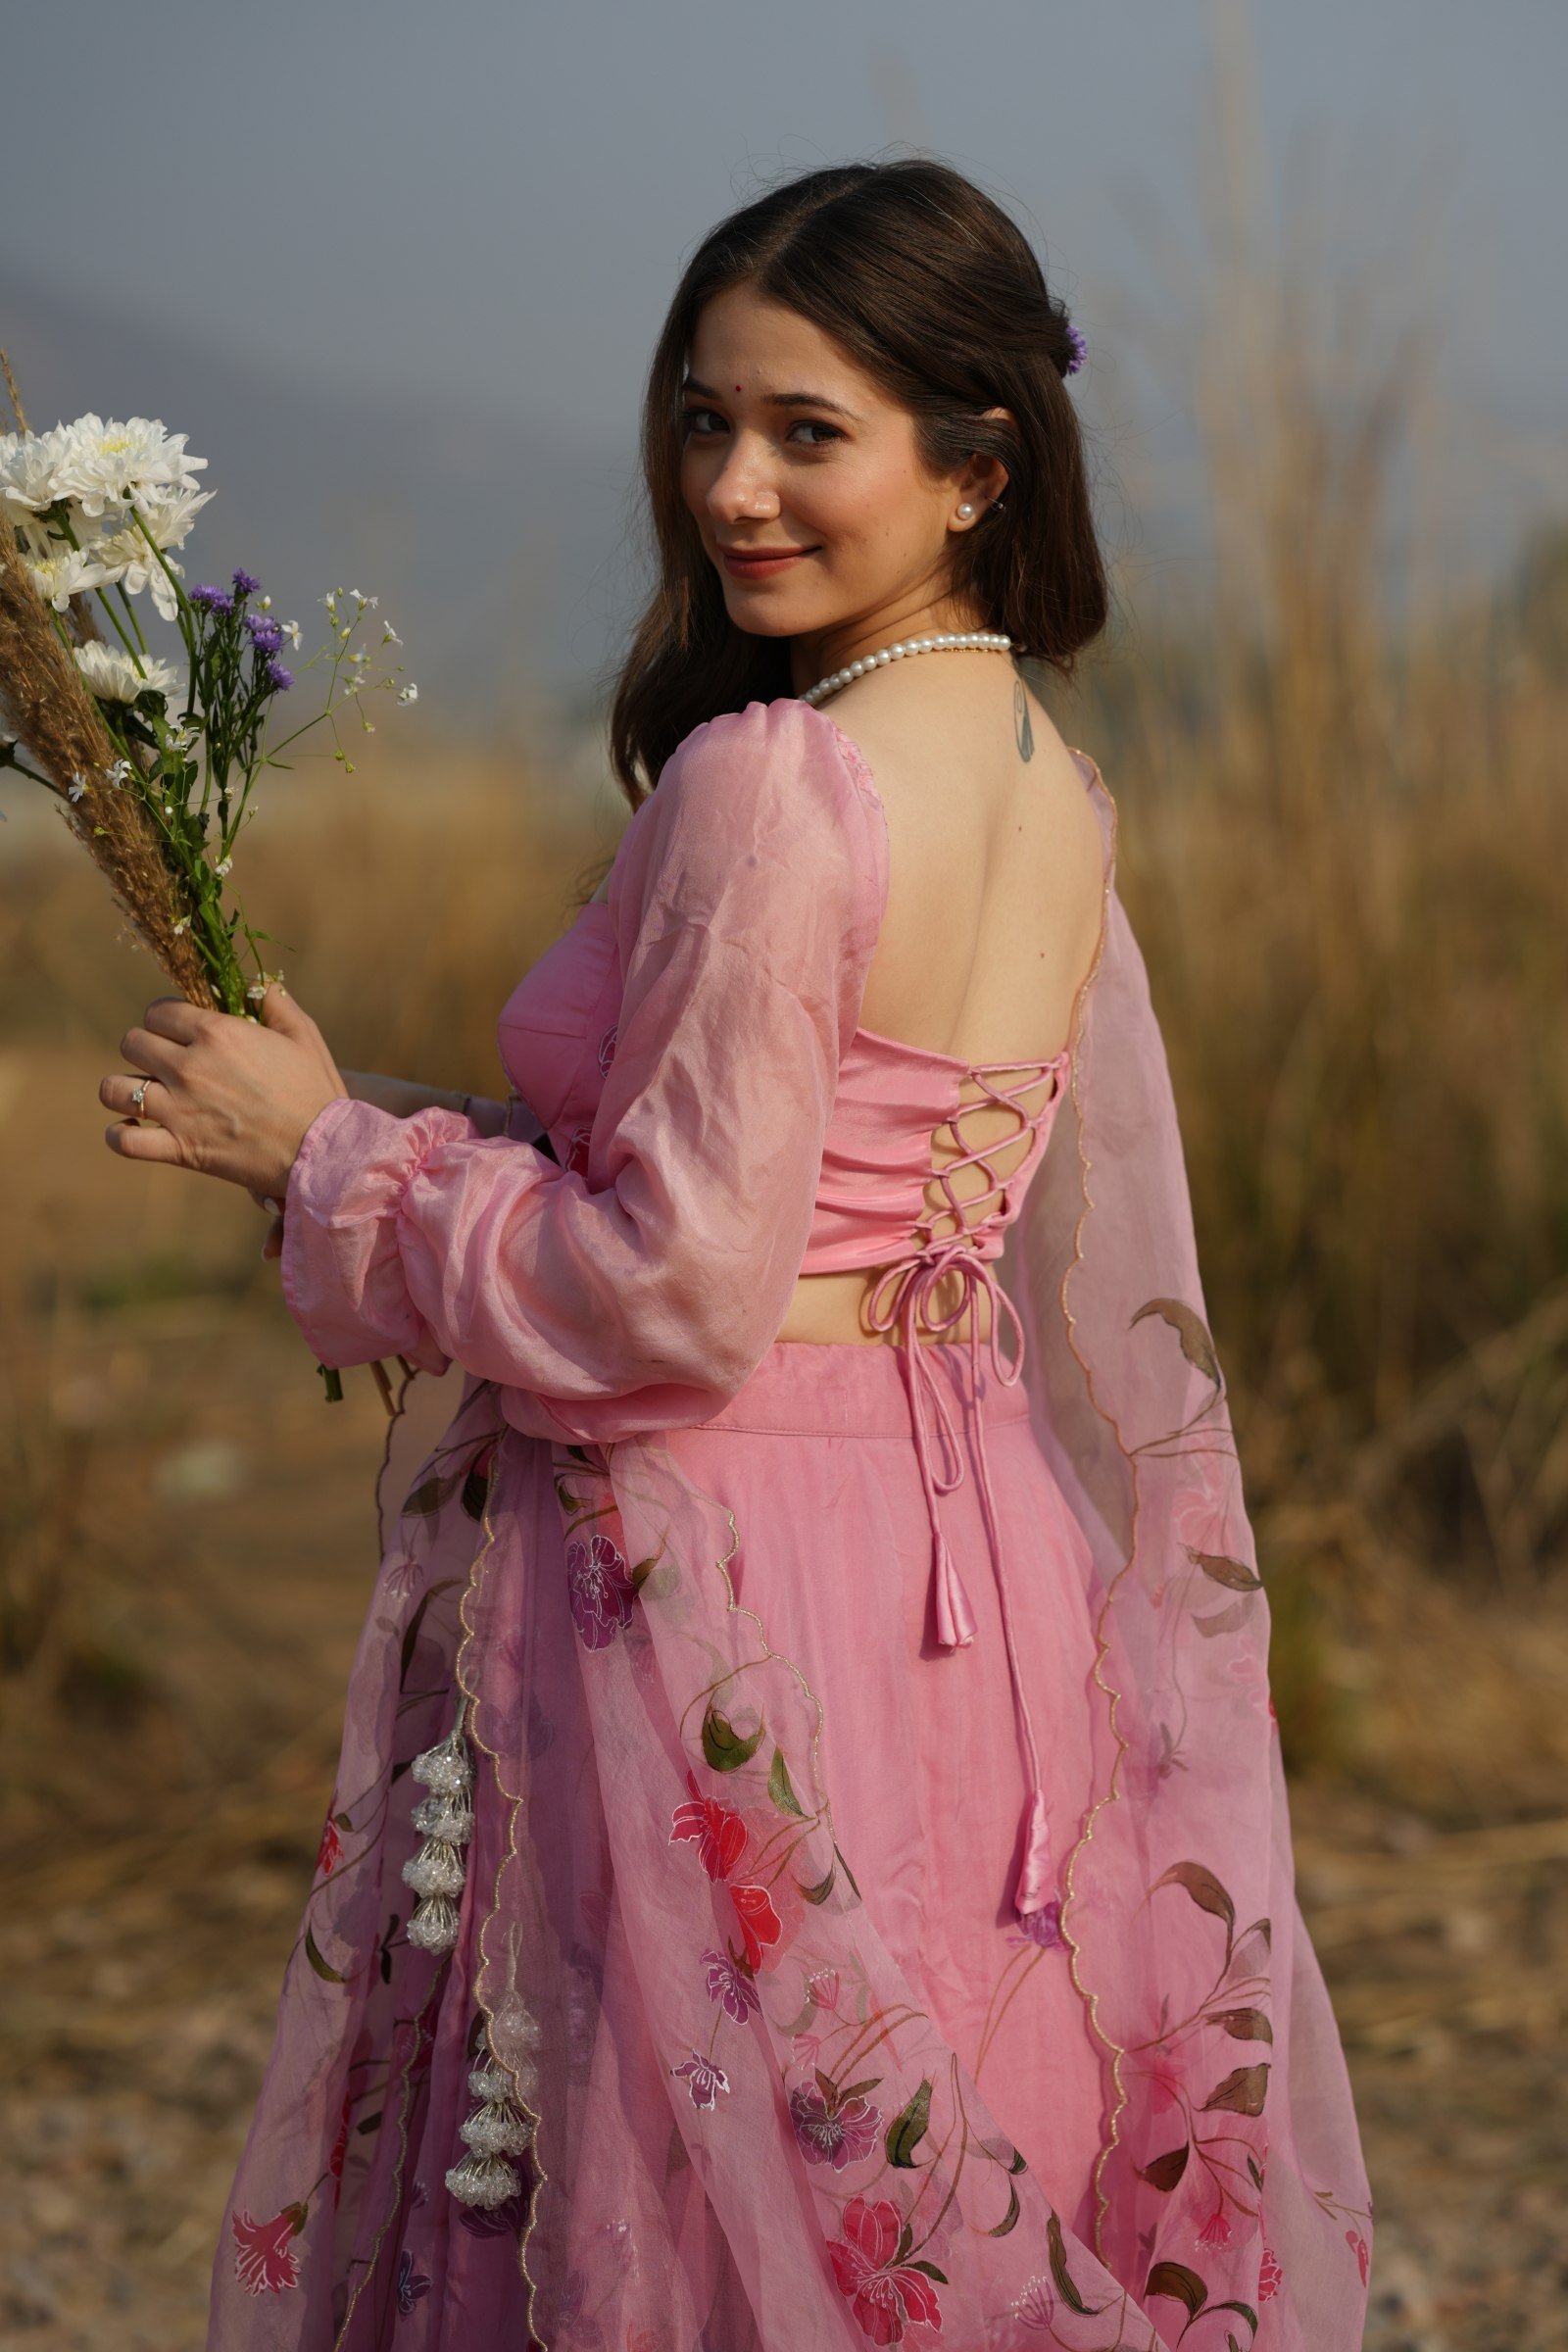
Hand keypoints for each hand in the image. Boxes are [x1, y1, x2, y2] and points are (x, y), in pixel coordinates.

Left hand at [100, 985, 345, 1197]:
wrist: (324, 1151)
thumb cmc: (317, 1091)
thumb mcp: (304, 1035)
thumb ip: (275, 1001)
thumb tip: (256, 982)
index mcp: (217, 1033)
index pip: (157, 1011)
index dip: (166, 1019)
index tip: (179, 1031)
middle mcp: (190, 1066)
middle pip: (132, 1042)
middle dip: (146, 1048)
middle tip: (165, 1062)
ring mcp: (179, 1109)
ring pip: (113, 1088)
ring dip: (124, 1088)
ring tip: (144, 1095)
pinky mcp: (179, 1149)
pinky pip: (124, 1140)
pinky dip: (120, 1134)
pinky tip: (133, 1129)